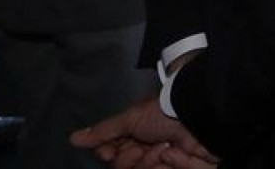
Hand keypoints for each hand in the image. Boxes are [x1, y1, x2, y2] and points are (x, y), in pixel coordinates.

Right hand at [72, 94, 217, 167]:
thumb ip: (104, 131)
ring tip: (164, 147)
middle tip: (142, 145)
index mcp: (134, 134)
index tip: (108, 150)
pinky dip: (164, 166)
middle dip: (129, 158)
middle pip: (121, 166)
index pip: (110, 155)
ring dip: (147, 161)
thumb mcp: (131, 118)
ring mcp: (160, 160)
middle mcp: (145, 147)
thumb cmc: (166, 112)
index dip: (107, 154)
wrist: (200, 118)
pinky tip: (173, 154)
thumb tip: (74, 138)